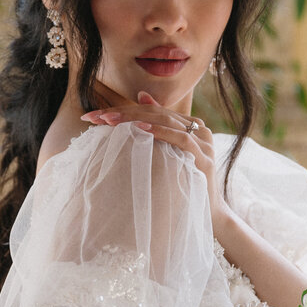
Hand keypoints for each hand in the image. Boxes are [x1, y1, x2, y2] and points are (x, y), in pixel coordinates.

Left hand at [81, 91, 230, 230]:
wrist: (210, 212)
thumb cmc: (186, 182)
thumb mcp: (168, 152)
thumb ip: (158, 125)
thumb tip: (141, 94)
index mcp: (191, 125)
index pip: (153, 111)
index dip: (125, 110)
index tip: (96, 116)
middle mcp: (200, 129)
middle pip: (158, 113)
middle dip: (125, 113)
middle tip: (99, 116)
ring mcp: (204, 142)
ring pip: (167, 121)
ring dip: (137, 119)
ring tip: (112, 120)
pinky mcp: (204, 157)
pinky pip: (181, 138)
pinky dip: (160, 132)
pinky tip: (140, 129)